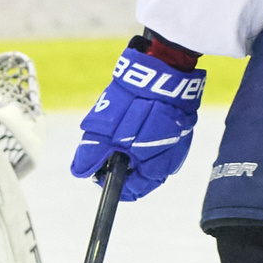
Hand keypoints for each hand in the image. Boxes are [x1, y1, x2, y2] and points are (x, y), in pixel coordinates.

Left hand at [69, 36, 203, 199]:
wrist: (164, 72)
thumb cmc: (134, 103)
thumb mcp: (104, 130)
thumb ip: (92, 155)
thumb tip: (80, 172)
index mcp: (153, 168)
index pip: (132, 191)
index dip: (113, 182)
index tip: (100, 169)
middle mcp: (170, 161)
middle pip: (141, 175)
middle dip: (124, 161)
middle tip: (112, 141)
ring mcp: (179, 144)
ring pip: (151, 157)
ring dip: (136, 147)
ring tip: (126, 124)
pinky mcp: (182, 128)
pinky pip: (162, 140)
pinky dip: (149, 134)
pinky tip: (142, 117)